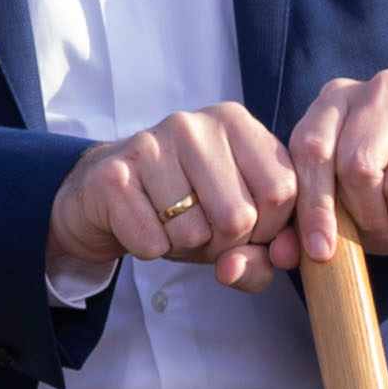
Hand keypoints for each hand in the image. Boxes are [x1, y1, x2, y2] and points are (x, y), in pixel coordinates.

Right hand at [49, 102, 305, 288]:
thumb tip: (253, 264)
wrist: (105, 195)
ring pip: (194, 233)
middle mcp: (194, 124)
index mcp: (236, 123)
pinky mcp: (113, 176)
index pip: (282, 190)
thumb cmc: (184, 207)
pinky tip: (142, 225)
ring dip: (184, 247)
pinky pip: (152, 242)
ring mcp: (151, 145)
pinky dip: (151, 249)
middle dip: (224, 243)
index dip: (269, 229)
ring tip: (170, 224)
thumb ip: (264, 252)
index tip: (248, 228)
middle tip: (202, 229)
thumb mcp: (235, 225)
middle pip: (240, 216)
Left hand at [287, 73, 387, 264]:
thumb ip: (307, 225)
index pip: (312, 148)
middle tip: (381, 227)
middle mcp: (381, 88)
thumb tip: (282, 253)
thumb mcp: (343, 212)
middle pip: (356, 164)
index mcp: (337, 100)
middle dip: (366, 214)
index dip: (314, 205)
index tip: (321, 251)